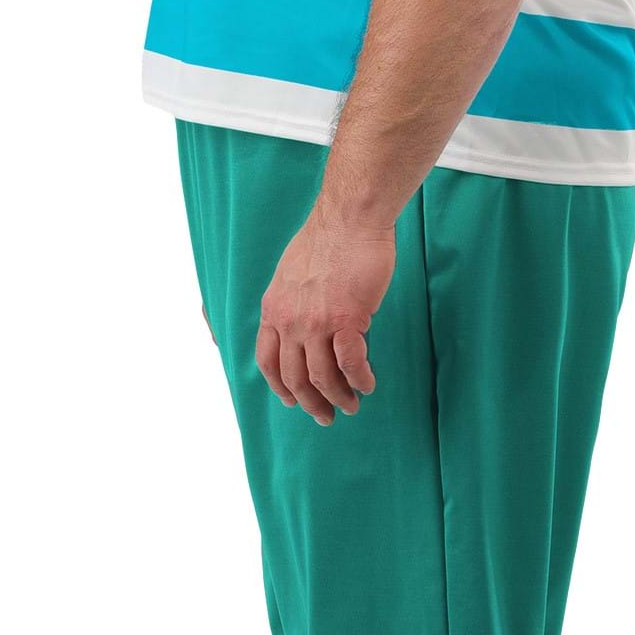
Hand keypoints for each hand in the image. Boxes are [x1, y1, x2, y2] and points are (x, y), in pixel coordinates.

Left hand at [255, 201, 394, 421]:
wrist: (349, 219)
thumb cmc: (327, 239)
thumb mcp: (290, 274)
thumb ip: (291, 303)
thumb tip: (302, 322)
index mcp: (273, 310)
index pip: (267, 361)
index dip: (279, 387)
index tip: (292, 400)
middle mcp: (289, 321)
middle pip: (294, 377)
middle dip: (310, 403)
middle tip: (325, 416)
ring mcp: (316, 323)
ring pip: (322, 377)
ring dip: (337, 398)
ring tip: (350, 405)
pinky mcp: (347, 319)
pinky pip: (351, 363)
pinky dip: (360, 379)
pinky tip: (367, 384)